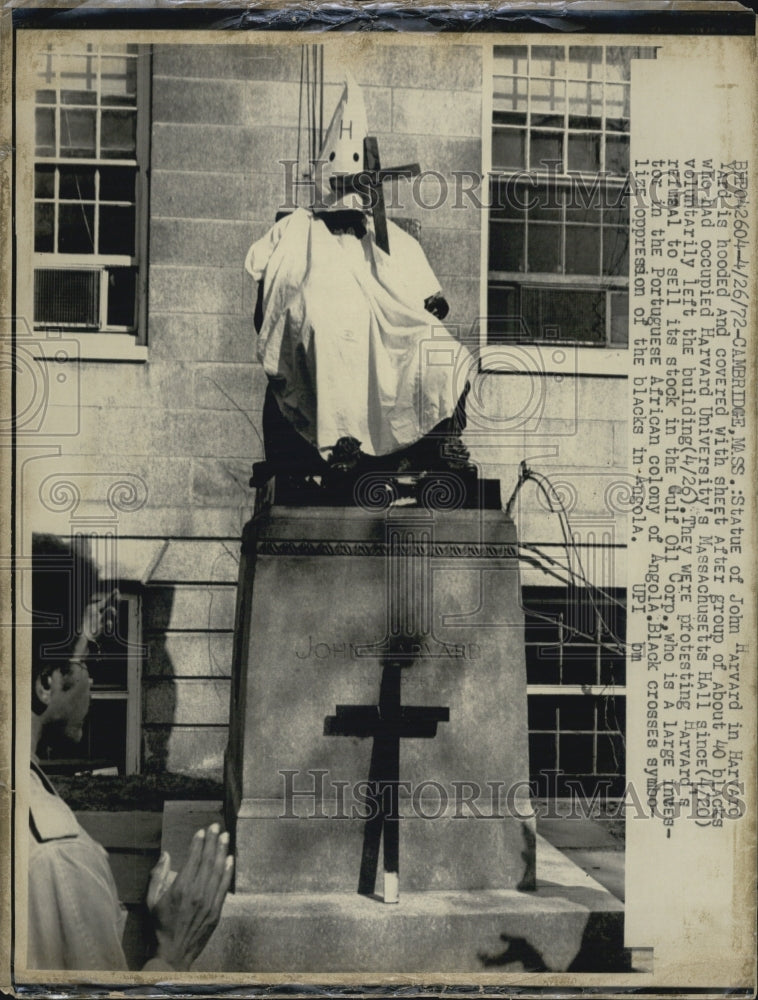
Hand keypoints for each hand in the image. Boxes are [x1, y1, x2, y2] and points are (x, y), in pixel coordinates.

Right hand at [147, 823, 232, 970]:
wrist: (173, 954)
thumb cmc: (159, 926)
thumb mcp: (151, 901)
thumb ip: (157, 876)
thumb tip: (165, 855)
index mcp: (180, 888)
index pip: (193, 859)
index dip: (198, 843)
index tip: (202, 831)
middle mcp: (196, 893)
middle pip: (207, 861)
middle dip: (212, 842)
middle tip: (216, 827)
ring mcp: (208, 902)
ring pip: (217, 871)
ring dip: (222, 852)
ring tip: (225, 837)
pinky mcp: (216, 911)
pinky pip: (224, 887)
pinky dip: (228, 871)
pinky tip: (230, 859)